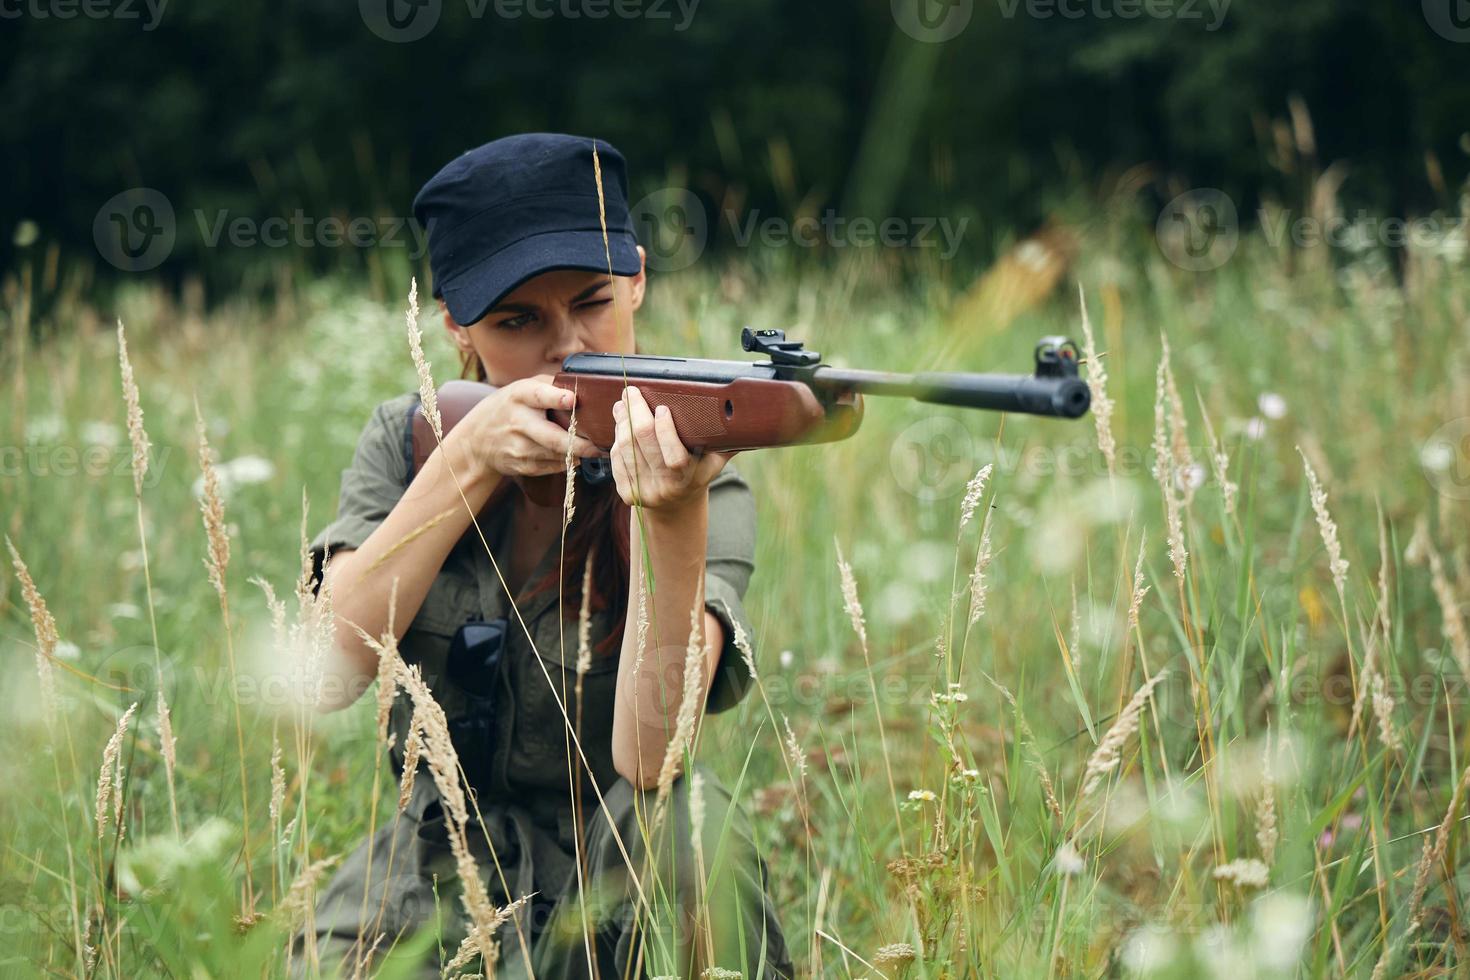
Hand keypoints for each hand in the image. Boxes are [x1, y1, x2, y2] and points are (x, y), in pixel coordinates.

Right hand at [447, 374, 604, 479]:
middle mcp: (518, 422)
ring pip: (556, 455)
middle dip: (578, 444)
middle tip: (598, 446)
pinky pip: (552, 466)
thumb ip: (550, 385)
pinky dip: (566, 462)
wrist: (477, 440)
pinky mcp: (522, 465)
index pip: (539, 396)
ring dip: (577, 454)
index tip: (572, 400)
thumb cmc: (510, 407)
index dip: (556, 398)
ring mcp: (519, 447)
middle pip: (552, 437)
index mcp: (520, 396)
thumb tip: (585, 384)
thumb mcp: (522, 389)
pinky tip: (573, 456)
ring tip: (593, 450)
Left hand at [609, 385, 733, 512]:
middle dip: (635, 413)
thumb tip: (739, 410)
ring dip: (622, 421)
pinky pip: (617, 458)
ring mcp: (643, 493)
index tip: (662, 408)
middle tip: (633, 392)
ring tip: (624, 404)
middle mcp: (664, 489)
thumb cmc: (699, 470)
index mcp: (688, 480)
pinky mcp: (627, 493)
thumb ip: (726, 439)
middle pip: (642, 445)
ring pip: (626, 448)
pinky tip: (621, 424)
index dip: (665, 431)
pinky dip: (617, 437)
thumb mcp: (715, 459)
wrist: (676, 503)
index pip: (674, 458)